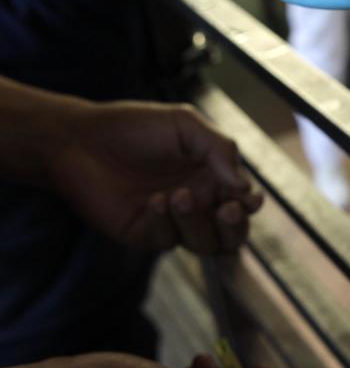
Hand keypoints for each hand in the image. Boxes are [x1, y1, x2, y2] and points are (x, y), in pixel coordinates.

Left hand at [51, 101, 261, 253]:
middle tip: (227, 209)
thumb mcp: (185, 124)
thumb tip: (244, 186)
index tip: (247, 198)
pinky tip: (154, 201)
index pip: (244, 202)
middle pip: (233, 234)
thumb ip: (220, 149)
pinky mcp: (146, 234)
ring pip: (205, 243)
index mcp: (213, 179)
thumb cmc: (134, 127)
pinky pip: (168, 241)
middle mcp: (199, 204)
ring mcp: (173, 223)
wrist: (80, 139)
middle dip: (235, 226)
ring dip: (198, 223)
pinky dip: (166, 222)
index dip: (251, 204)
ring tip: (179, 195)